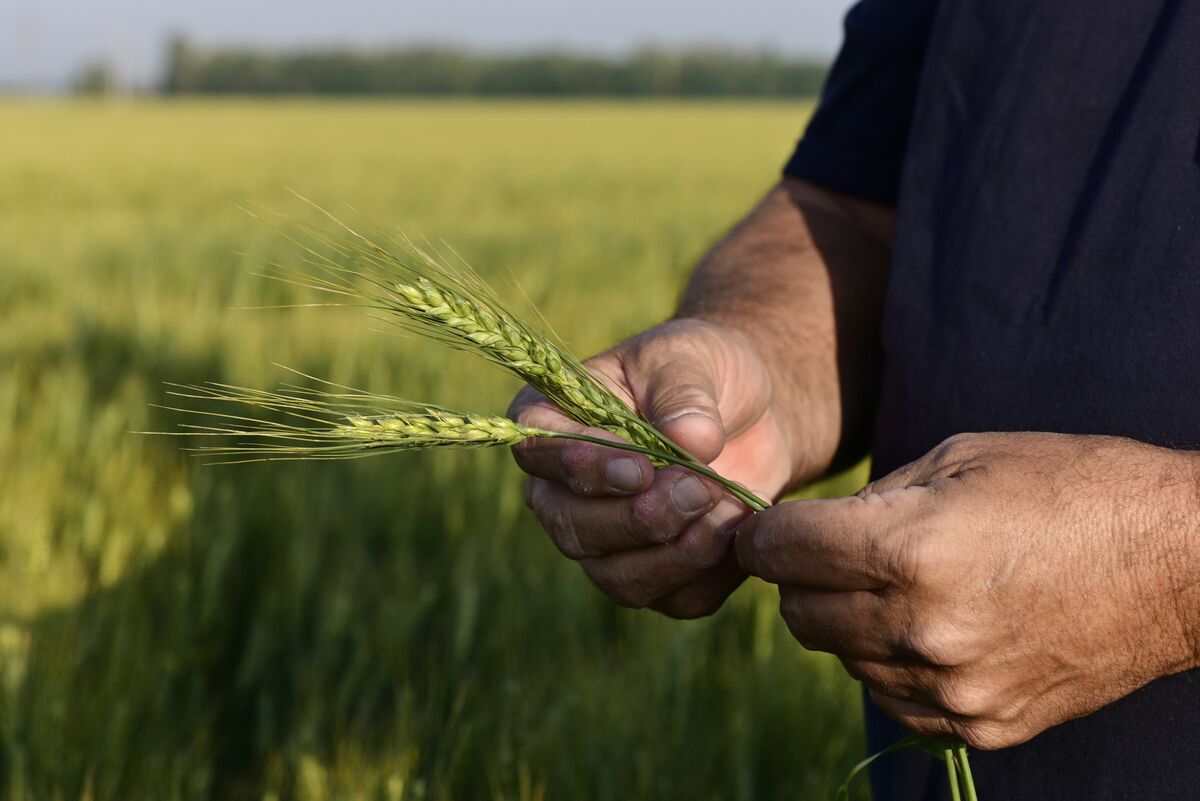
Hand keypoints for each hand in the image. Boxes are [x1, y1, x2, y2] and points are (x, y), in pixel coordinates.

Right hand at [509, 318, 796, 617]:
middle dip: (639, 518)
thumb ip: (685, 396)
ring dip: (677, 555)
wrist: (750, 412)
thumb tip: (691, 441)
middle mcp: (564, 491)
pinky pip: (675, 599)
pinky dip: (713, 574)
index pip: (541, 455)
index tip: (640, 469)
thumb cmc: (702, 371)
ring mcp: (606, 541)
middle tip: (700, 487)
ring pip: (619, 578)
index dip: (585, 470)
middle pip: (574, 529)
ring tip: (729, 510)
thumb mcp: (692, 360)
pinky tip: (742, 531)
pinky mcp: (657, 575)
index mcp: (552, 422)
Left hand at [737, 432, 1199, 747]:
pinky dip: (890, 663)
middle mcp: (923, 627)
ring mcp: (953, 685)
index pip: (782, 551)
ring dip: (848, 621)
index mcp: (912, 549)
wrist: (1180, 563)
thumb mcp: (962, 457)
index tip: (763, 530)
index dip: (762, 535)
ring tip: (897, 584)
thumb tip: (814, 532)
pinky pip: (893, 699)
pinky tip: (928, 626)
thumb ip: (873, 498)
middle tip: (828, 553)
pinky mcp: (983, 723)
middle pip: (799, 612)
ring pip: (842, 658)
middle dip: (798, 578)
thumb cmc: (1070, 487)